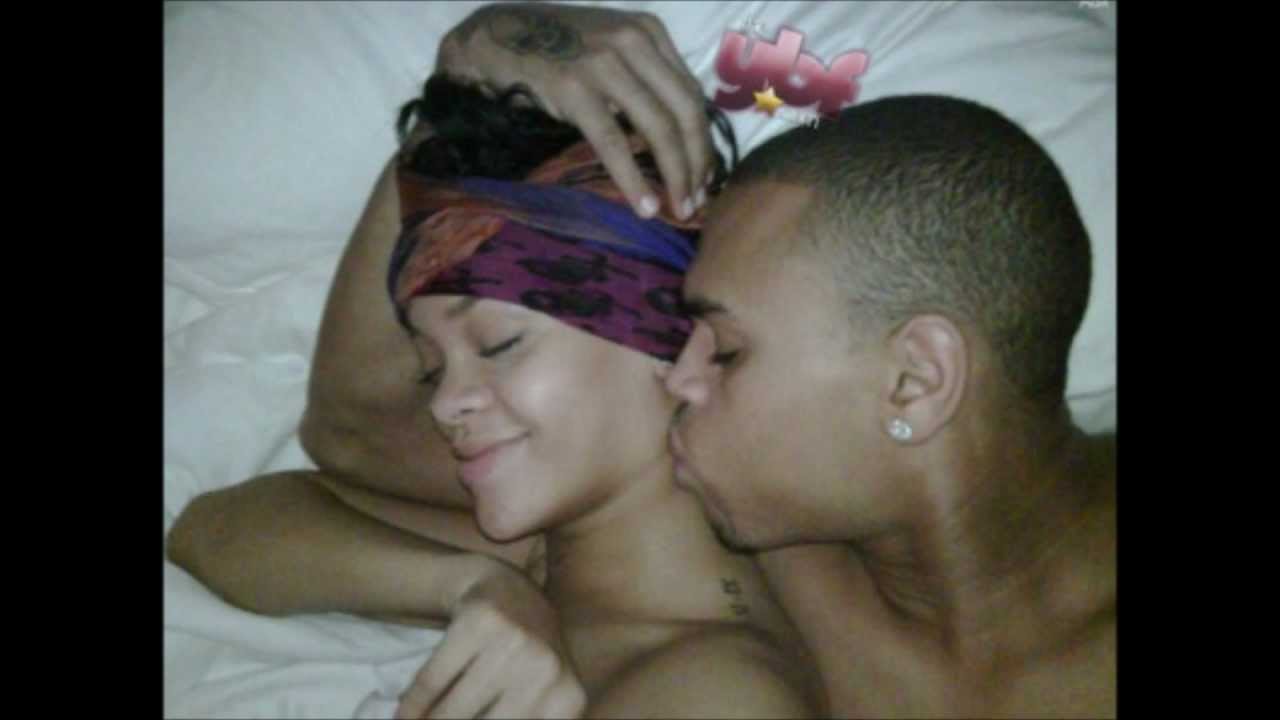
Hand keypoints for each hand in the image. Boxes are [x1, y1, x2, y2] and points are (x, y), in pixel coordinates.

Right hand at [395, 561, 584, 718]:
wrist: (510, 590)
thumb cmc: (525, 656)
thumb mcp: (541, 695)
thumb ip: (517, 718)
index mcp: (567, 698)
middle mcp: (547, 669)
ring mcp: (515, 641)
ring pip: (453, 711)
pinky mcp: (481, 621)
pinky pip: (433, 680)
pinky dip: (412, 704)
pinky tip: (403, 715)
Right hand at [438, 2, 713, 220]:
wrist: (495, 36)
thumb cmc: (554, 49)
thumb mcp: (610, 48)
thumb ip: (643, 78)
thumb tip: (676, 136)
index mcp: (648, 33)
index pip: (691, 93)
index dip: (703, 140)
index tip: (706, 176)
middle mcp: (633, 42)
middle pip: (684, 112)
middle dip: (697, 162)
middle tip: (698, 200)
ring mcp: (603, 64)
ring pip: (658, 128)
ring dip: (675, 175)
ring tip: (679, 208)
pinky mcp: (574, 90)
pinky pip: (614, 142)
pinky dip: (634, 179)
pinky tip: (645, 206)